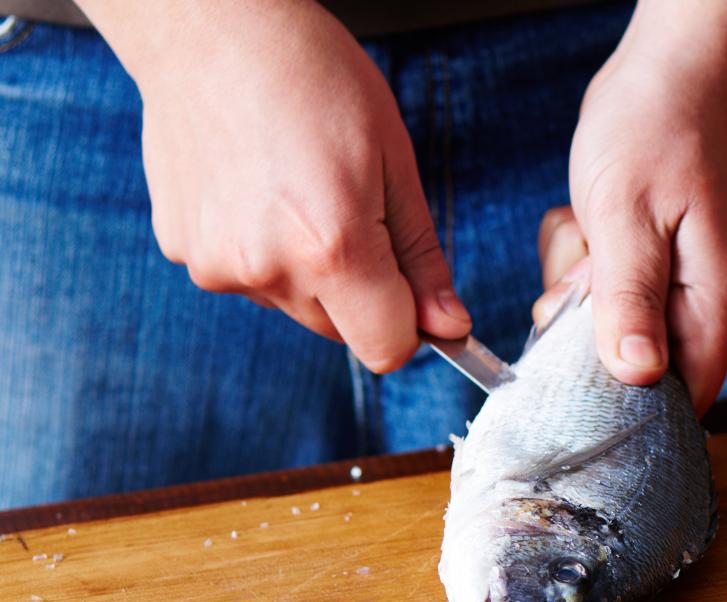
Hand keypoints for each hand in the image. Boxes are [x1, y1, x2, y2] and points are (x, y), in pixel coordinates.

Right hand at [78, 0, 469, 371]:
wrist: (210, 25)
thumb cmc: (312, 76)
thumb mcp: (393, 160)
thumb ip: (422, 257)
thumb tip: (448, 325)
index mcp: (332, 248)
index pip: (387, 349)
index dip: (410, 325)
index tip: (413, 291)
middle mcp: (268, 270)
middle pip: (341, 331)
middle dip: (361, 291)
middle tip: (350, 211)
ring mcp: (218, 265)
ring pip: (294, 305)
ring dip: (309, 272)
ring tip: (296, 192)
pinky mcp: (184, 252)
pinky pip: (247, 279)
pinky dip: (262, 251)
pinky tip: (256, 190)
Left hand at [543, 0, 726, 412]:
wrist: (666, 70)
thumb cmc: (655, 130)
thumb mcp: (628, 219)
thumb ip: (630, 302)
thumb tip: (636, 377)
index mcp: (714, 304)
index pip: (683, 399)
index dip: (629, 402)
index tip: (581, 370)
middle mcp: (702, 303)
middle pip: (632, 366)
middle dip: (588, 329)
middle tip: (586, 269)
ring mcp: (674, 284)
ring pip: (603, 326)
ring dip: (577, 286)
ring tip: (592, 229)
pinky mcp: (647, 264)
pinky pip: (596, 290)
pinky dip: (578, 260)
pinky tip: (589, 218)